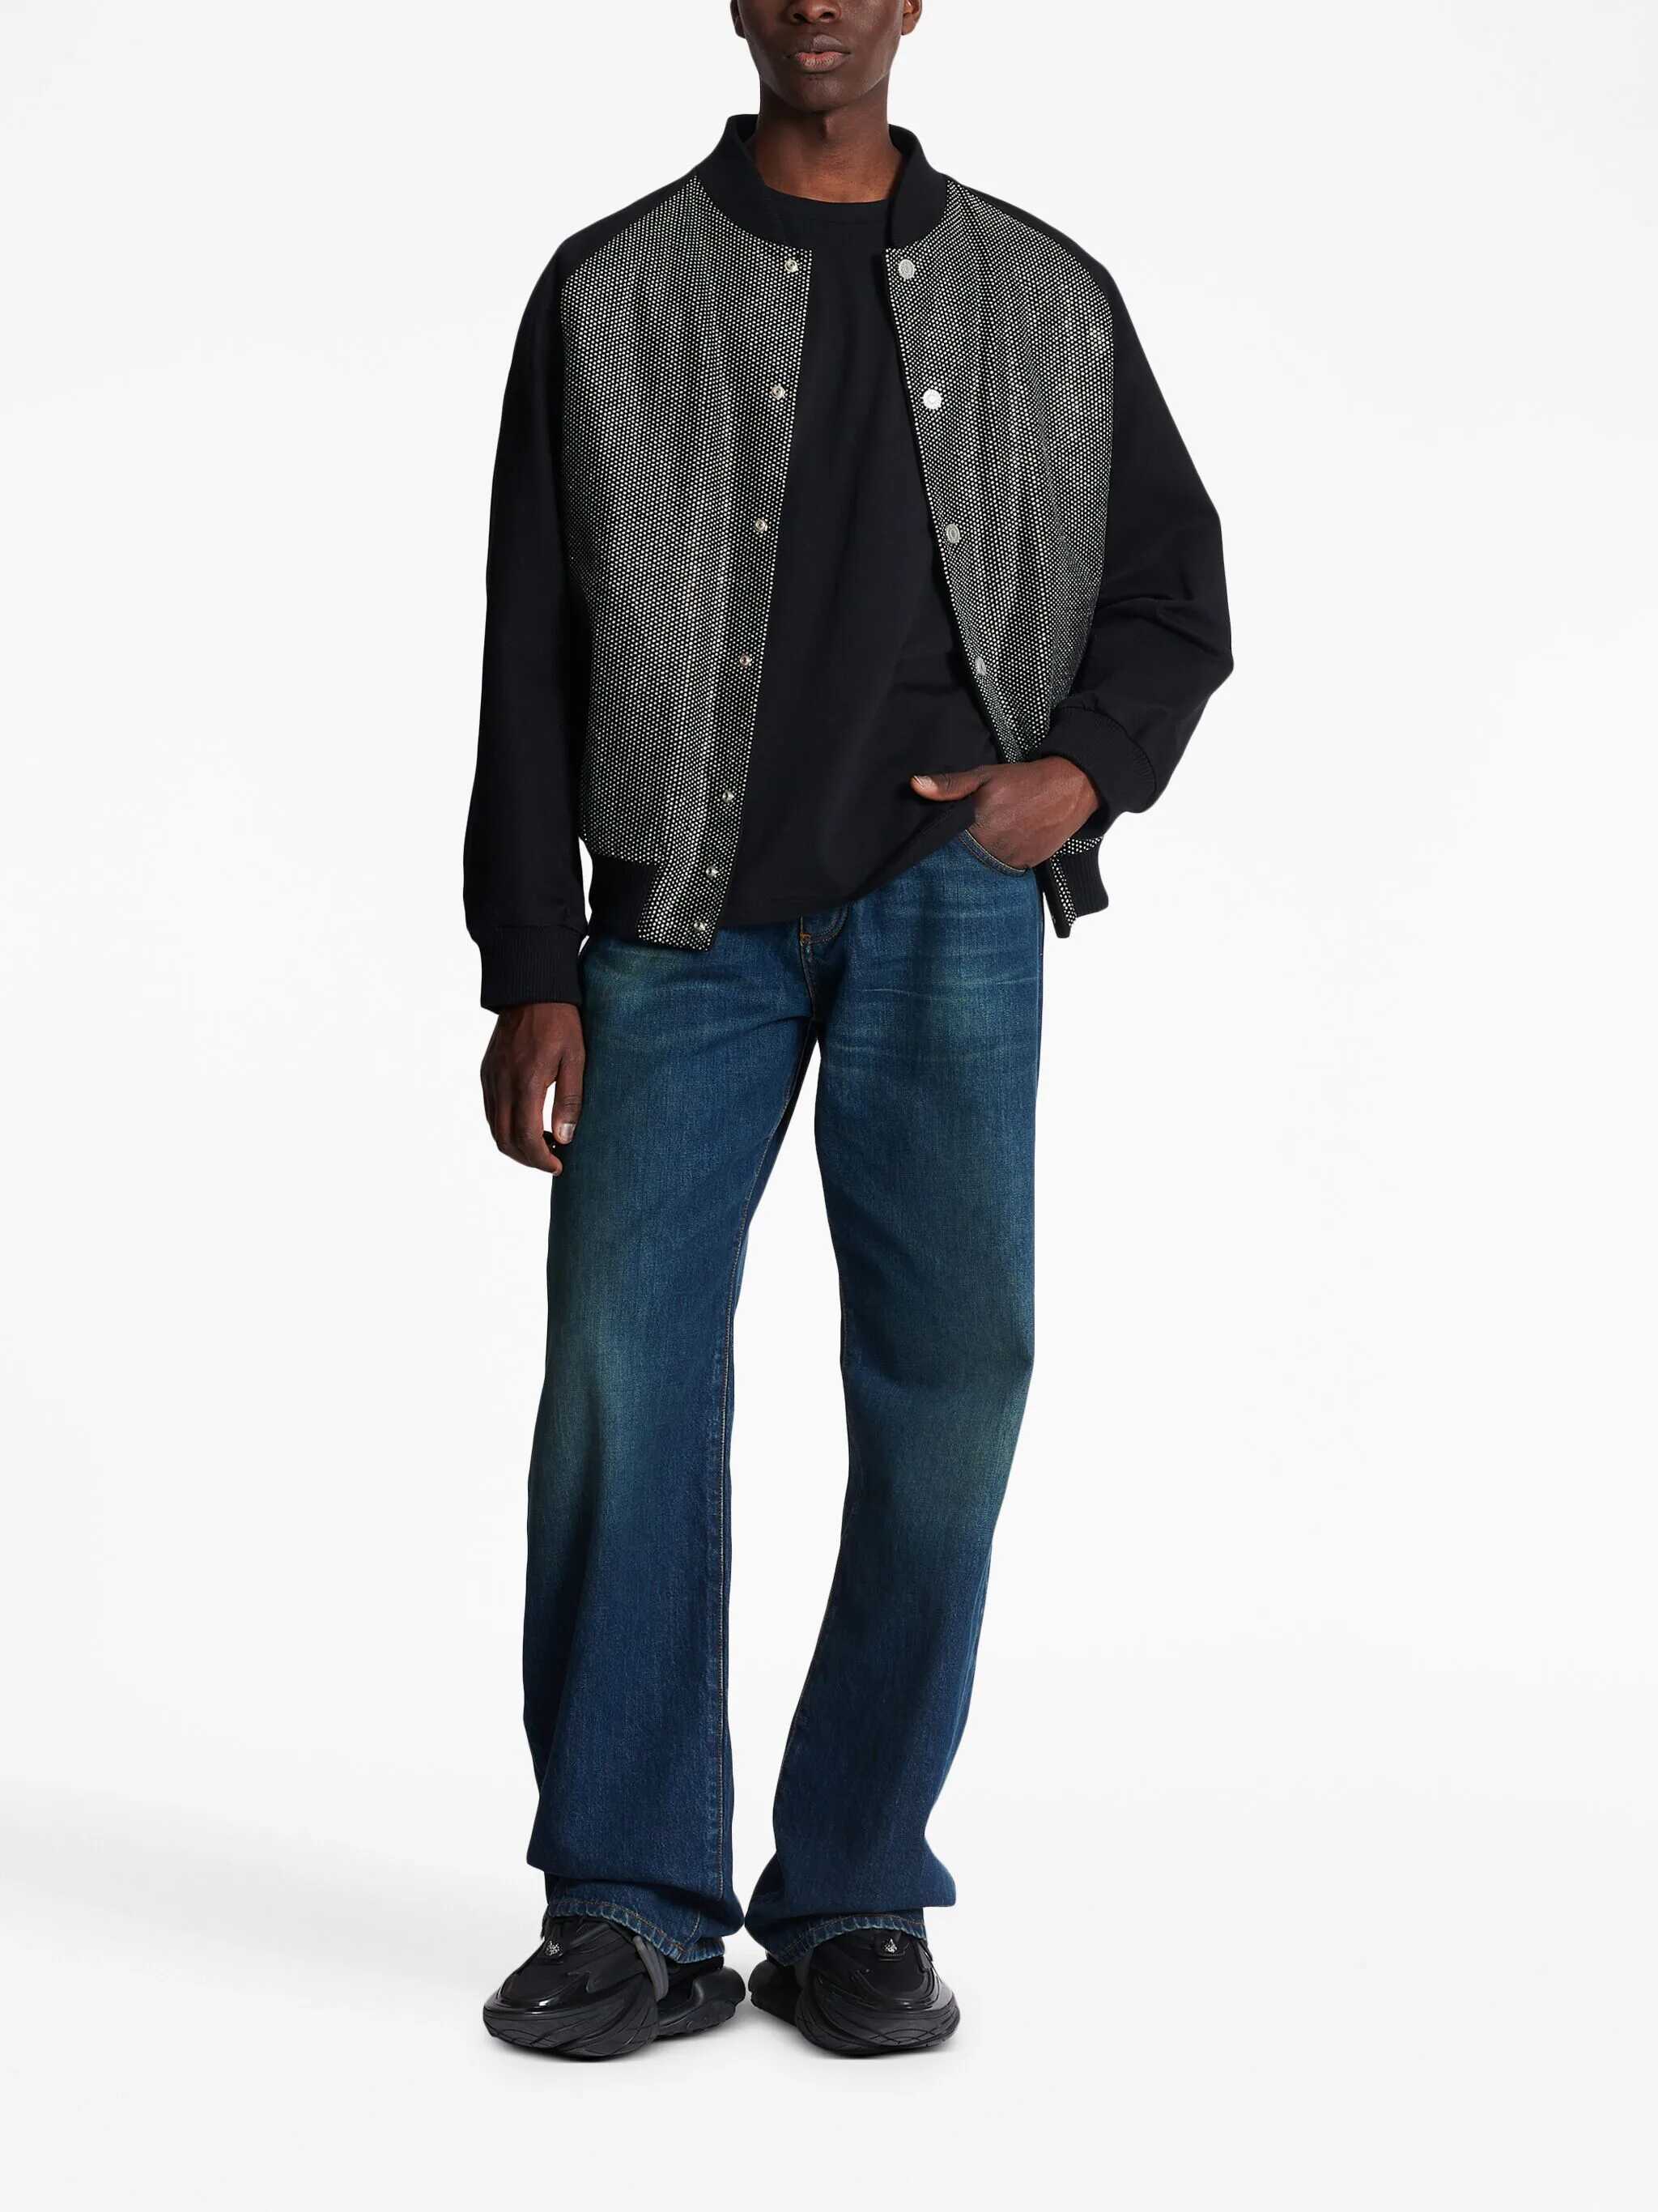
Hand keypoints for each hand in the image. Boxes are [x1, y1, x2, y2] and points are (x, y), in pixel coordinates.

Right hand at [481, 1001, 584, 1173]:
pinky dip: (506, 1127)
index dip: (540, 1160)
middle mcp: (501, 1084)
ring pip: (494, 1128)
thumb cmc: (560, 1023)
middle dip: (527, 1159)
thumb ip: (569, 1100)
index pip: (525, 1138)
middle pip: (505, 1140)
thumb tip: (564, 1138)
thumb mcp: (575, 1059)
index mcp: (525, 1083)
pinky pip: (491, 1111)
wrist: (530, 990)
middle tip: (552, 1161)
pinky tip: (527, 1124)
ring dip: (516, 1145)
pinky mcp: (487, 1073)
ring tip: (543, 1145)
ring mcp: (490, 1079)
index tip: (559, 1166)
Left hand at [911, 756, 1099, 867]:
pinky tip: (1003, 846)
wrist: (1069, 789)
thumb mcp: (984, 776)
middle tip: (969, 837)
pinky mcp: (1026, 866)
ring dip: (981, 859)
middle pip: (964, 860)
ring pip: (984, 867)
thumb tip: (915, 785)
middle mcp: (992, 850)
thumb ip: (949, 785)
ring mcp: (1010, 861)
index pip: (944, 847)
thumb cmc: (1023, 781)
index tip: (938, 840)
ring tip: (988, 841)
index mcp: (976, 827)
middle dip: (961, 853)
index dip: (941, 844)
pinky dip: (1001, 861)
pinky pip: (1005, 869)